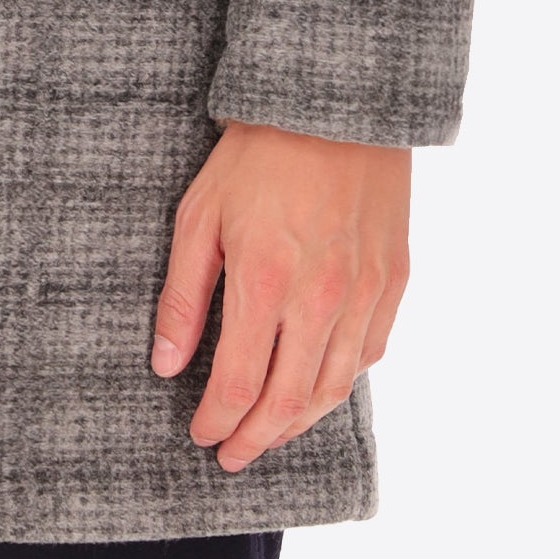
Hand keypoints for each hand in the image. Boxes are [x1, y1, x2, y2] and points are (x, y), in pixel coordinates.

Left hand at [151, 122, 409, 470]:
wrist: (334, 103)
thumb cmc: (256, 153)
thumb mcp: (200, 215)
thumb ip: (183, 296)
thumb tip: (165, 364)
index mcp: (264, 281)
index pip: (237, 385)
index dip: (216, 422)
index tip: (201, 435)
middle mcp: (320, 298)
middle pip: (288, 404)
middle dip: (255, 439)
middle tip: (231, 455)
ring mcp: (364, 292)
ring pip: (333, 389)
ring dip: (298, 424)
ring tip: (270, 433)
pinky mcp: (394, 280)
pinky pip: (369, 354)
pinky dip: (340, 383)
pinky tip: (317, 387)